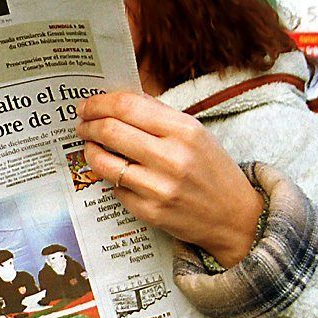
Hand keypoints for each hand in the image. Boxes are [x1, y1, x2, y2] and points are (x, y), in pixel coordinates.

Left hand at [76, 92, 263, 268]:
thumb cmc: (212, 169)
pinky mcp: (149, 211)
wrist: (235, 217)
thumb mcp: (195, 133)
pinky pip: (115, 188)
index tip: (87, 106)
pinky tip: (120, 175)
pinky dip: (113, 179)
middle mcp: (172, 157)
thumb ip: (158, 115)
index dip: (98, 104)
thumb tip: (117, 100)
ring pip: (104, 162)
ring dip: (89, 151)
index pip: (127, 106)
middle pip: (109, 131)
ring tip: (91, 147)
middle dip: (88, 125)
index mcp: (184, 130)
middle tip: (82, 125)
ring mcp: (159, 187)